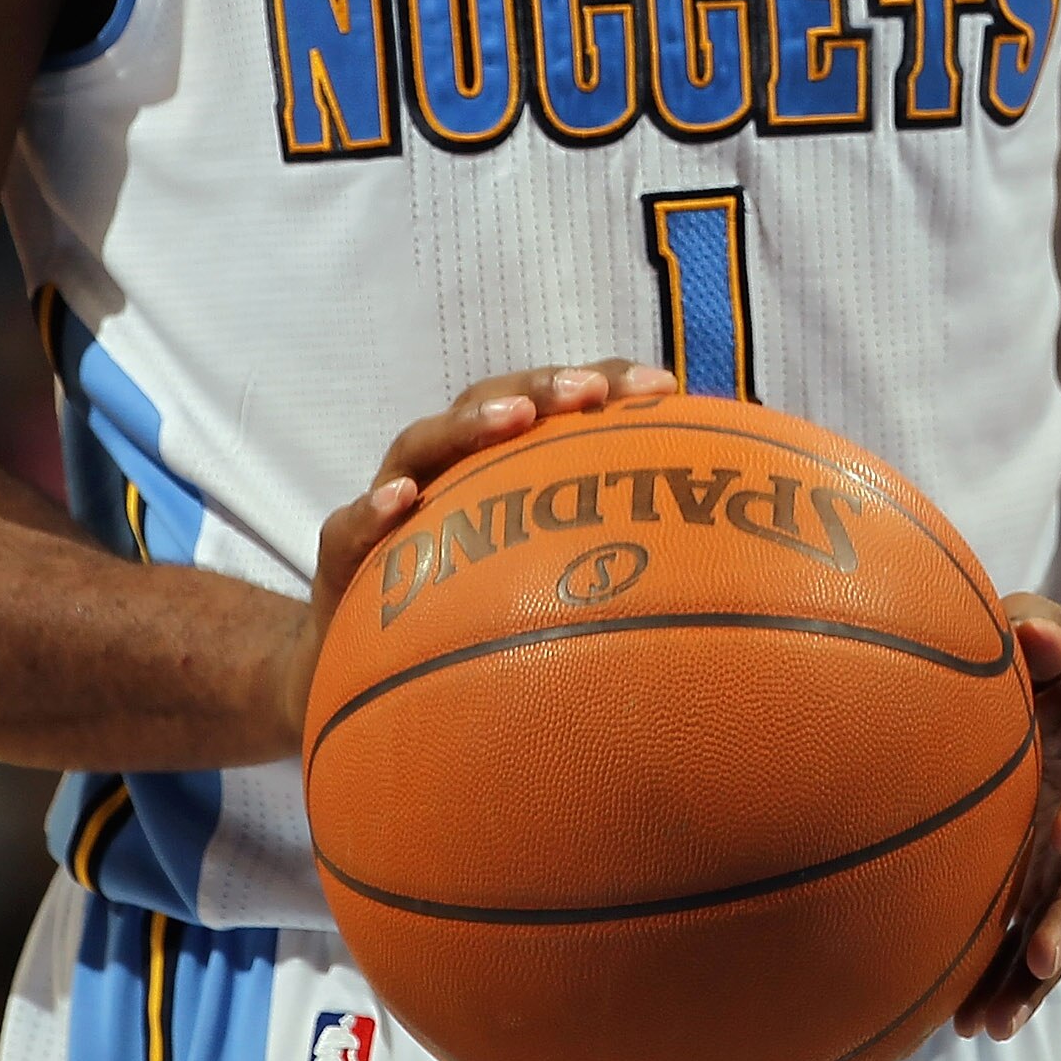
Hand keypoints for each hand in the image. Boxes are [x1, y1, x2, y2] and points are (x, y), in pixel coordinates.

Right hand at [268, 360, 675, 748]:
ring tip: (511, 417)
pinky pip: (349, 527)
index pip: (556, 405)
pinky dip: (373, 508)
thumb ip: (606, 557)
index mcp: (498, 463)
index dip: (607, 383)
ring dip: (468, 424)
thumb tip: (717, 565)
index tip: (665, 388)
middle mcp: (447, 469)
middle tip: (589, 391)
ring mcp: (391, 504)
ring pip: (422, 443)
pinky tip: (399, 502)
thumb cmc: (468, 614)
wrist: (356, 678)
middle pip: (493, 403)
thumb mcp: (541, 586)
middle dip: (543, 387)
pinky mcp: (344, 555)